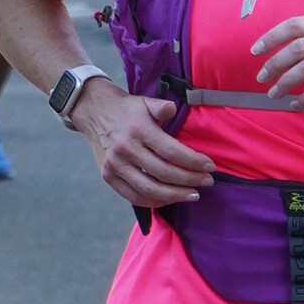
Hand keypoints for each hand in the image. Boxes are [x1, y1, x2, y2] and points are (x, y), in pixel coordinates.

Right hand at [77, 87, 215, 208]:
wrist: (93, 112)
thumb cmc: (126, 109)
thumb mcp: (144, 102)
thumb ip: (162, 107)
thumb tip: (173, 110)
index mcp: (138, 129)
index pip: (171, 151)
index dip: (194, 162)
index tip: (210, 167)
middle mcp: (125, 149)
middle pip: (164, 173)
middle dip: (190, 180)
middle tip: (207, 182)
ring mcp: (115, 166)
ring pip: (150, 189)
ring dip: (175, 195)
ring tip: (193, 194)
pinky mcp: (108, 177)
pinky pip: (134, 197)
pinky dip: (154, 202)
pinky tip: (170, 199)